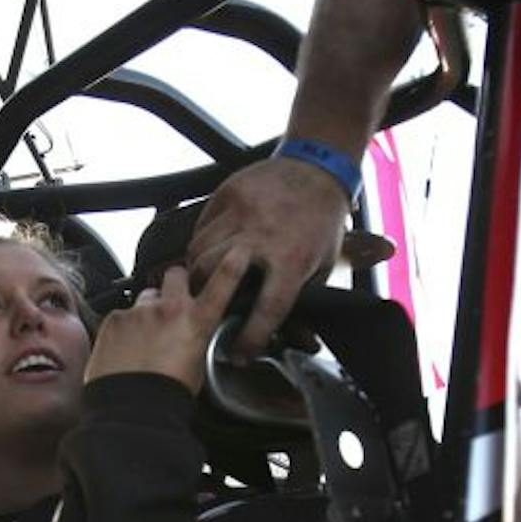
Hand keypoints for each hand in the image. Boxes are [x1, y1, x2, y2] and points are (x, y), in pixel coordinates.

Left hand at [85, 263, 244, 392]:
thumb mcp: (196, 366)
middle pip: (175, 275)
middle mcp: (170, 309)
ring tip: (143, 338)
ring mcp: (140, 311)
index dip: (231, 266)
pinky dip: (124, 328)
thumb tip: (190, 336)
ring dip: (147, 309)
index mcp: (196, 323)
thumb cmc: (167, 396)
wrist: (131, 409)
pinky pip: (122, 315)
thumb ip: (194, 340)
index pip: (221, 285)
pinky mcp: (115, 319)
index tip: (238, 252)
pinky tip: (124, 349)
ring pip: (145, 297)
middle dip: (174, 283)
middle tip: (170, 303)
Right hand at [187, 156, 348, 358]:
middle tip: (204, 309)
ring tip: (202, 281)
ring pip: (199, 250)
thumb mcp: (323, 263)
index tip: (239, 354)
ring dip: (197, 270)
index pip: (266, 308)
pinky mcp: (226, 194)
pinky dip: (200, 243)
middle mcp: (262, 235)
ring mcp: (241, 211)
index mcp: (293, 257)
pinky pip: (200, 226)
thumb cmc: (321, 221)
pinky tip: (208, 251)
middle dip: (204, 297)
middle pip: (213, 274)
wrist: (317, 167)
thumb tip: (297, 339)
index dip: (251, 336)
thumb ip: (303, 296)